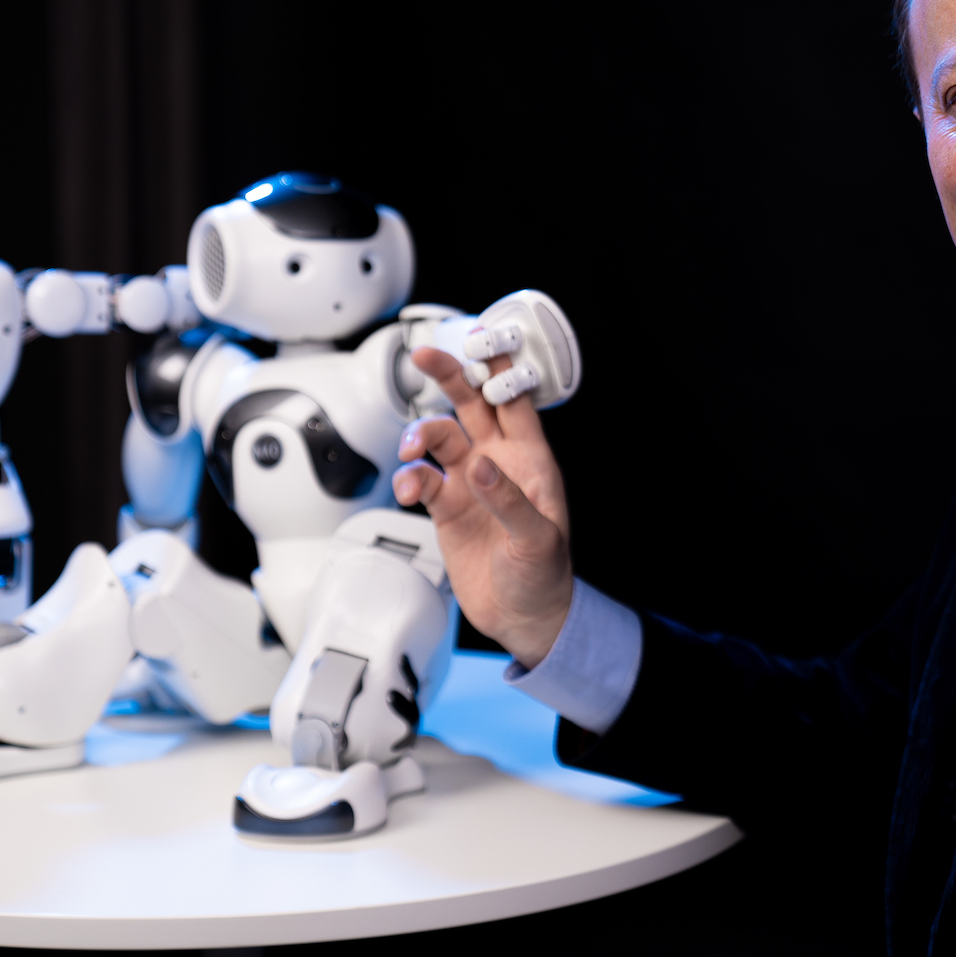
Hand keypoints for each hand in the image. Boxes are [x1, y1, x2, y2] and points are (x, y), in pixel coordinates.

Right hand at [393, 346, 572, 667]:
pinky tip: (411, 491)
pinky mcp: (447, 508)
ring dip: (420, 436)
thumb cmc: (545, 576)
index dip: (501, 368)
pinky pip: (421, 479)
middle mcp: (498, 464)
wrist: (524, 617)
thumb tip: (482, 466)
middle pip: (470, 405)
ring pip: (438, 439)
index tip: (482, 339)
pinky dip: (409, 480)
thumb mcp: (538, 539)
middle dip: (448, 376)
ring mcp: (470, 484)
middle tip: (424, 355)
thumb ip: (509, 501)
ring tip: (412, 452)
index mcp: (531, 461)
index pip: (515, 401)